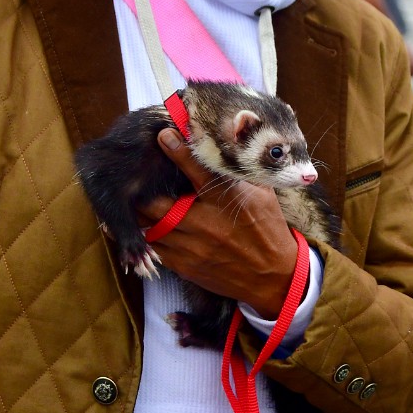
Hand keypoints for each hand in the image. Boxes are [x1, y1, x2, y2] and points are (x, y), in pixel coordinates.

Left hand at [136, 128, 298, 318]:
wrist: (274, 277)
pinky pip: (158, 249)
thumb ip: (240, 169)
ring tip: (140, 203)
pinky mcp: (186, 267)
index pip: (198, 169)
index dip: (178, 150)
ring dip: (145, 215)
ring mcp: (194, 248)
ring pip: (151, 228)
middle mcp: (207, 223)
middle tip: (139, 180)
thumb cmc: (267, 227)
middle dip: (144, 191)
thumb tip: (230, 139)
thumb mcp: (262, 193)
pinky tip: (157, 227)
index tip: (163, 136)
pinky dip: (154, 236)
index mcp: (228, 199)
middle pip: (159, 204)